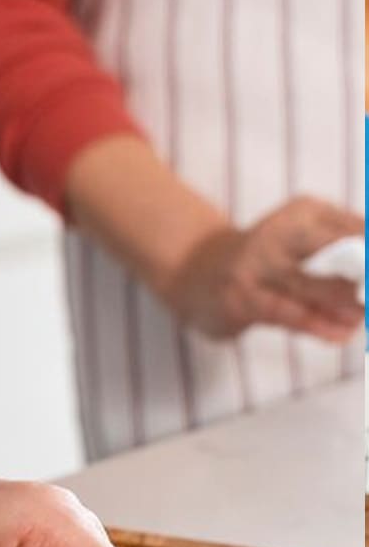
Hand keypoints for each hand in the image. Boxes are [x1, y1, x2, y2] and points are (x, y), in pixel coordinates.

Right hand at [165, 197, 362, 339]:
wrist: (194, 274)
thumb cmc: (268, 260)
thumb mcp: (306, 240)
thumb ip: (348, 250)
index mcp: (304, 212)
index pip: (359, 229)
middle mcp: (277, 232)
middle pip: (338, 250)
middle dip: (366, 270)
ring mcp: (255, 265)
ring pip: (313, 284)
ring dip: (349, 303)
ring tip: (367, 316)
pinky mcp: (240, 298)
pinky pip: (286, 312)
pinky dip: (317, 324)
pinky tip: (341, 334)